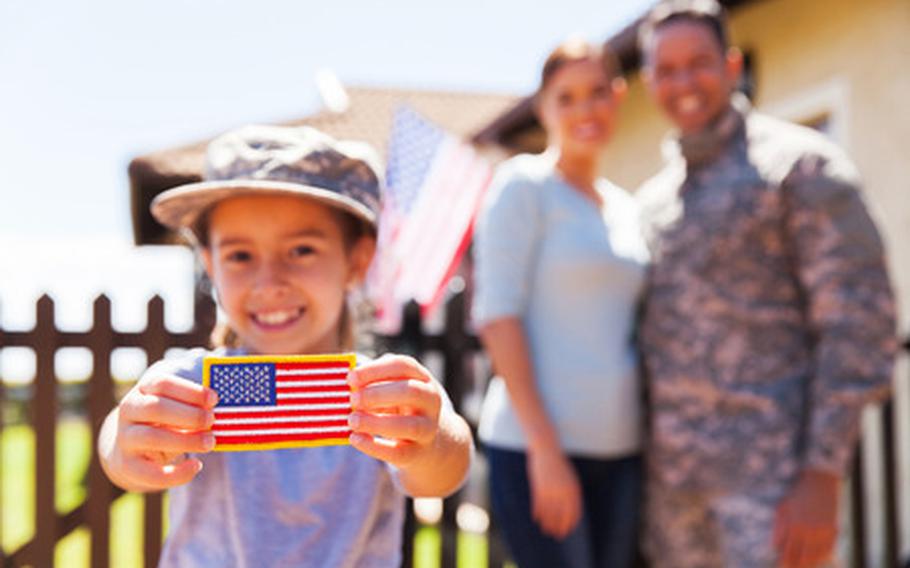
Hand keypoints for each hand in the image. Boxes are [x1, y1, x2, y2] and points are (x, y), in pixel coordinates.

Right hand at [101, 372, 216, 491]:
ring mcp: (124, 438)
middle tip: (212, 420)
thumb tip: (219, 407)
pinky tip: (197, 466)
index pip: (162, 383)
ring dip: (186, 440)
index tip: (214, 399)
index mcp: (143, 391)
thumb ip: (194, 405)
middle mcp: (129, 411)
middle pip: (156, 408)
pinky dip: (177, 472)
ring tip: (210, 442)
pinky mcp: (127, 465)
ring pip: (153, 437)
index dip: (190, 391)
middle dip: (189, 415)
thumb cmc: (164, 423)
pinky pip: (151, 472)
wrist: (130, 451)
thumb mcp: (175, 408)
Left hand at [346, 355, 442, 467]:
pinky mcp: (417, 453)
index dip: (376, 370)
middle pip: (410, 391)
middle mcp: (430, 401)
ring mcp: (428, 428)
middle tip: (352, 399)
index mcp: (422, 378)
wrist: (425, 443)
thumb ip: (371, 384)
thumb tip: (348, 385)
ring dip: (376, 422)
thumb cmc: (399, 407)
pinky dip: (374, 446)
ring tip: (352, 420)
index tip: (350, 377)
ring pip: (409, 425)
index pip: (403, 366)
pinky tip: (355, 439)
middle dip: (378, 394)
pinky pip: (397, 452)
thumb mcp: (390, 390)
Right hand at [526, 445, 581, 538]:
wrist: (546, 450)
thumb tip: (570, 509)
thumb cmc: (559, 464)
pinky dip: (538, 513)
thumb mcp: (570, 477)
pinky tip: (536, 519)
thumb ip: (571, 493)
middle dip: (559, 527)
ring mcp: (550, 490)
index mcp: (574, 489)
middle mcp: (563, 491)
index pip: (575, 512)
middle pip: (561, 515)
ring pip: (549, 512)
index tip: (568, 530)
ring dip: (547, 523)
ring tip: (546, 530)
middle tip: (557, 535)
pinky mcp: (539, 487)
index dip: (571, 523)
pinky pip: (538, 505)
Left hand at [774, 469, 839, 567]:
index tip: (782, 567)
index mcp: (793, 526)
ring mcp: (823, 533)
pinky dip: (822, 557)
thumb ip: (779, 529)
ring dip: (810, 563)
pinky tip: (818, 560)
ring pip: (816, 558)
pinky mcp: (834, 531)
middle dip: (797, 566)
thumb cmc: (797, 494)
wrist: (820, 482)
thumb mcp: (782, 508)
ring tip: (804, 565)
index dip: (784, 563)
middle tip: (791, 567)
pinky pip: (828, 550)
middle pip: (802, 559)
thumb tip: (775, 547)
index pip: (788, 554)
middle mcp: (808, 532)